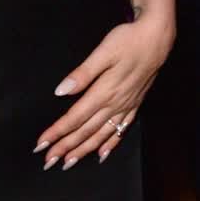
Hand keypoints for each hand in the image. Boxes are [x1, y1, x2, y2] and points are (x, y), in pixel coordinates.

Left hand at [35, 8, 173, 167]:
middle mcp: (115, 104)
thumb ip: (82, 74)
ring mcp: (126, 106)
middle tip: (48, 161)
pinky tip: (102, 154)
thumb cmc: (128, 40)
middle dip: (66, 147)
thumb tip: (61, 91)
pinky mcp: (134, 104)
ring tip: (68, 163)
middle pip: (85, 131)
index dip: (57, 132)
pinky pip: (121, 130)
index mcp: (104, 92)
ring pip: (102, 135)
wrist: (158, 37)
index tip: (41, 144)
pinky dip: (110, 144)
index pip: (75, 117)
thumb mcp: (103, 52)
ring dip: (84, 150)